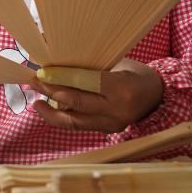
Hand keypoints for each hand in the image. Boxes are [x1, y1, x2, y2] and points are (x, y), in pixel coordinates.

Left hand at [32, 59, 162, 132]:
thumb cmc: (135, 73)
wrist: (158, 96)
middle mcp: (117, 110)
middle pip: (77, 104)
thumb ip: (90, 67)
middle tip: (33, 82)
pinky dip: (63, 117)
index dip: (61, 78)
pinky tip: (50, 109)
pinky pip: (80, 126)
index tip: (42, 72)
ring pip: (74, 121)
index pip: (86, 82)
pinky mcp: (107, 131)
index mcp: (122, 87)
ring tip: (36, 102)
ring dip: (51, 112)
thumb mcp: (117, 63)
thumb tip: (57, 61)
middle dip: (51, 92)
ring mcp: (112, 124)